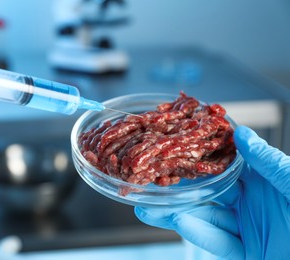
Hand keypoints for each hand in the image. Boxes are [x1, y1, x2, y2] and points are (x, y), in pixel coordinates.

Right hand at [135, 126, 289, 258]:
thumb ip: (270, 162)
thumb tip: (242, 134)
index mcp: (268, 180)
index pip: (228, 162)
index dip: (203, 153)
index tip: (177, 145)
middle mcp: (254, 201)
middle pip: (209, 191)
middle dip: (180, 188)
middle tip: (153, 181)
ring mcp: (247, 227)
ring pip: (206, 217)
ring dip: (177, 212)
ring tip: (151, 206)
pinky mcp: (245, 253)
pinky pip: (216, 241)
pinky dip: (197, 232)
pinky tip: (178, 222)